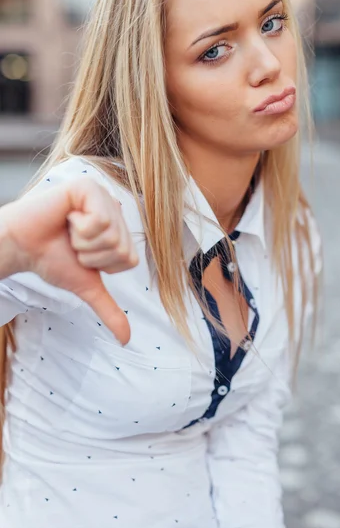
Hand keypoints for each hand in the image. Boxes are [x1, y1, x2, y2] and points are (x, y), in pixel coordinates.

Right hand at [0, 178, 137, 343]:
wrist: (21, 247)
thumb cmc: (52, 259)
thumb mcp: (86, 285)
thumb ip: (108, 308)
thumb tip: (126, 340)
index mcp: (120, 229)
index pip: (130, 260)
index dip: (102, 265)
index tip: (81, 254)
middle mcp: (115, 210)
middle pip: (122, 248)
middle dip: (92, 255)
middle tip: (72, 243)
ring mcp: (103, 196)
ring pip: (112, 235)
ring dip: (83, 241)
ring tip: (68, 230)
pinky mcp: (88, 187)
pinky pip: (100, 220)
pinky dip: (78, 227)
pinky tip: (66, 217)